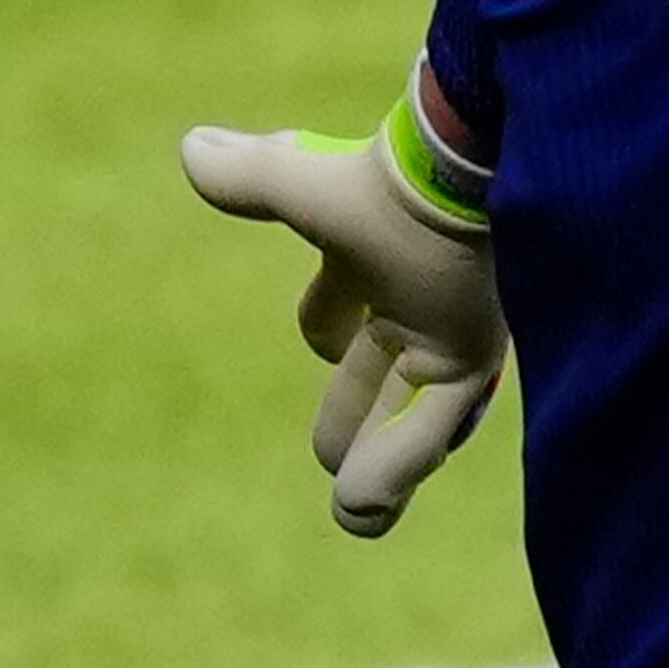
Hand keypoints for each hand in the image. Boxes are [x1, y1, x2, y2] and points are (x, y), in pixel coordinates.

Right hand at [178, 117, 505, 537]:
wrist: (466, 178)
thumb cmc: (384, 178)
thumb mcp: (299, 183)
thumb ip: (247, 178)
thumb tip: (193, 148)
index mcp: (367, 262)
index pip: (335, 312)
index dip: (322, 327)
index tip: (323, 341)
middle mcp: (413, 302)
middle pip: (376, 380)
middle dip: (351, 424)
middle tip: (336, 466)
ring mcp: (447, 332)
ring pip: (410, 417)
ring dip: (379, 471)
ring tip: (356, 518)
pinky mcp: (475, 358)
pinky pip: (435, 428)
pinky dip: (399, 467)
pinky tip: (368, 505)